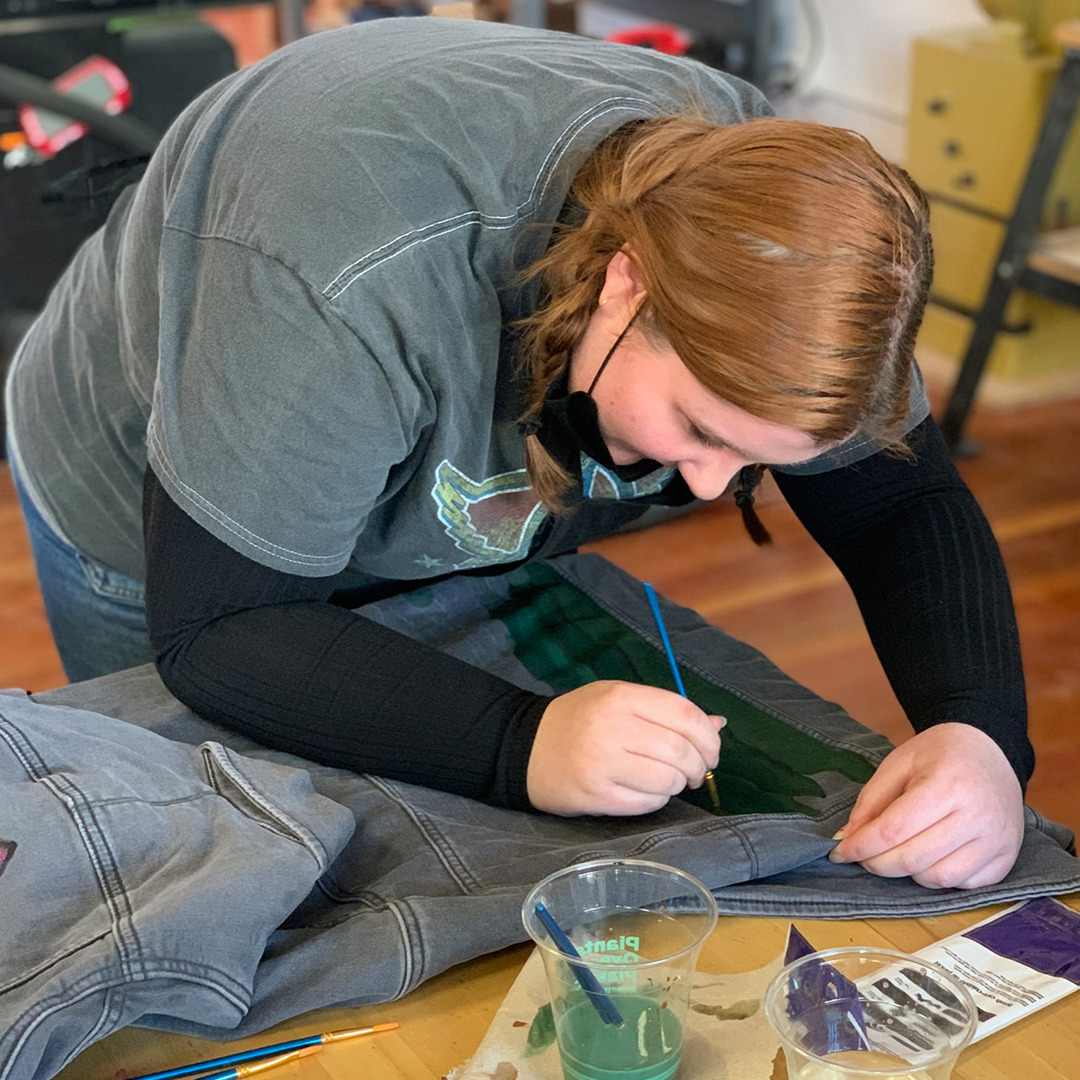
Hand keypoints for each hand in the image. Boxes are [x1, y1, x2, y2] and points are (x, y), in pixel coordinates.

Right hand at [527, 681, 724, 815]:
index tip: (711, 750)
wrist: (525, 747)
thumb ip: (665, 711)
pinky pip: (647, 802)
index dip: (707, 735)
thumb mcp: (617, 700)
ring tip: (670, 781)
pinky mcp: (596, 795)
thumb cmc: (579, 720)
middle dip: (698, 765)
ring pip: (667, 779)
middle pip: (679, 749)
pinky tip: (648, 791)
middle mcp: (611, 727)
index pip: (683, 713)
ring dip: (678, 784)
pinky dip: (658, 800)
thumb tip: (718, 724)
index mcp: (619, 697)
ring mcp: (602, 763)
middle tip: (696, 772)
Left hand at [829, 723, 1023, 888]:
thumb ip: (870, 802)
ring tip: (896, 853)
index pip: (894, 829)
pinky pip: (964, 885)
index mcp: (948, 785)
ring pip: (938, 879)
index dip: (861, 846)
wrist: (989, 748)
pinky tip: (928, 858)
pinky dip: (938, 879)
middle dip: (877, 864)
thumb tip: (846, 839)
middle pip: (914, 858)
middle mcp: (977, 816)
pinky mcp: (1007, 857)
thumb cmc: (938, 754)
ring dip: (907, 874)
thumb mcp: (897, 764)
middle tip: (862, 856)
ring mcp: (997, 840)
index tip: (838, 852)